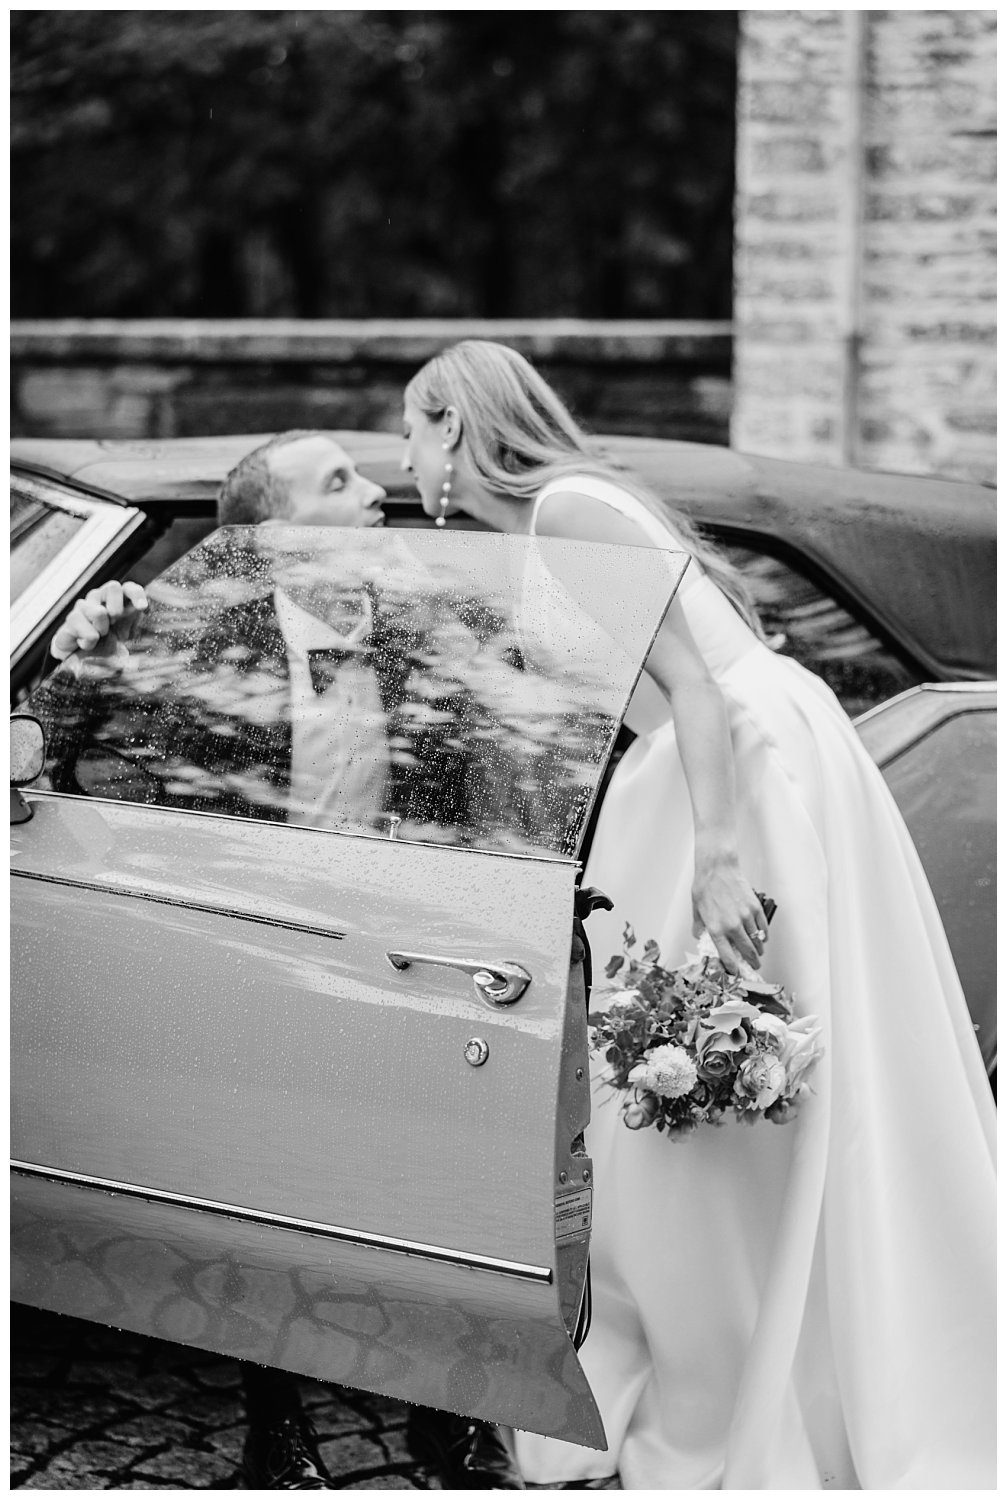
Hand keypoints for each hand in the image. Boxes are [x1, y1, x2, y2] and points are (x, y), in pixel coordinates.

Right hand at [50, 581, 148, 662]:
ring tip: (98, 637)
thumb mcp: (125, 637)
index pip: (129, 588)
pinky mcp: (72, 618)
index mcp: (118, 601)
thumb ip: (134, 628)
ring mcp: (85, 606)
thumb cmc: (106, 644)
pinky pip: (82, 624)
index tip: (142, 608)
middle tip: (113, 624)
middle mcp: (101, 598)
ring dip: (102, 630)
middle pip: (113, 586)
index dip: (137, 594)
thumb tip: (143, 624)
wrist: (81, 658)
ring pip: (99, 611)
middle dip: (118, 609)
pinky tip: (86, 643)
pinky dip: (87, 640)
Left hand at [692, 858, 768, 973]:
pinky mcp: (755, 908)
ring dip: (759, 950)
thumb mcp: (696, 910)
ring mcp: (746, 917)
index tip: (736, 973)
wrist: (718, 867)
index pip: (728, 957)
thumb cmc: (705, 886)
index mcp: (716, 929)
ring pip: (757, 941)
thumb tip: (702, 938)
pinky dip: (764, 936)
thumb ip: (700, 927)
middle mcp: (733, 926)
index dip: (733, 969)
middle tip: (754, 966)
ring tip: (758, 953)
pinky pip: (763, 928)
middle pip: (747, 952)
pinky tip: (762, 938)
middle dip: (752, 963)